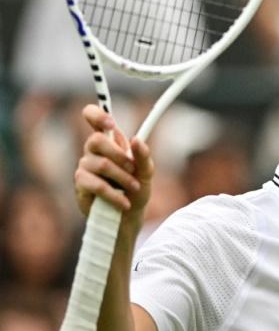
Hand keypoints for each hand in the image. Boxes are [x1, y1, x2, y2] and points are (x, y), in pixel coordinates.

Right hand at [74, 105, 153, 228]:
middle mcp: (94, 151)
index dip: (97, 115)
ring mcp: (85, 167)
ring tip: (134, 188)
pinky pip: (96, 185)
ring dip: (123, 178)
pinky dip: (115, 194)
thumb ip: (143, 155)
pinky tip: (125, 202)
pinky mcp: (81, 185)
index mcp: (110, 141)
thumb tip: (137, 140)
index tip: (110, 123)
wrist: (129, 215)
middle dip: (119, 155)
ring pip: (101, 164)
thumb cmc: (136, 188)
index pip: (93, 118)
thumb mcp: (146, 171)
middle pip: (96, 140)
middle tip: (133, 168)